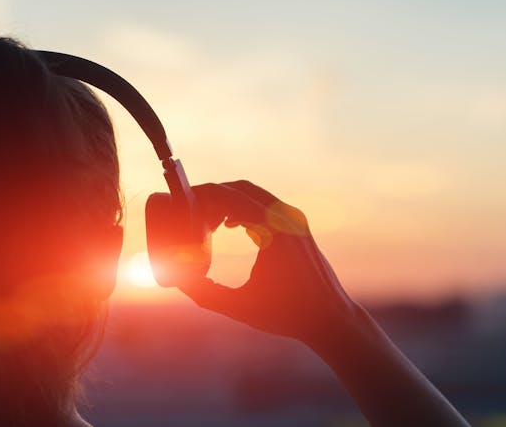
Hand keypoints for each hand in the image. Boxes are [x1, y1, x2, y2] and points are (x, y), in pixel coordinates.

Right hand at [174, 180, 359, 343]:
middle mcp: (287, 218)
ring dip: (228, 201)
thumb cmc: (287, 314)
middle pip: (241, 189)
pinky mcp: (299, 227)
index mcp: (273, 231)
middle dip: (213, 195)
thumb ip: (204, 293)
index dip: (203, 196)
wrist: (329, 317)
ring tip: (205, 223)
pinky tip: (229, 226)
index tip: (182, 203)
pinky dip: (244, 209)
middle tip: (189, 212)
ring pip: (254, 195)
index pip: (231, 197)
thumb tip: (176, 279)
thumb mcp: (239, 307)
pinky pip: (266, 206)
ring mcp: (295, 220)